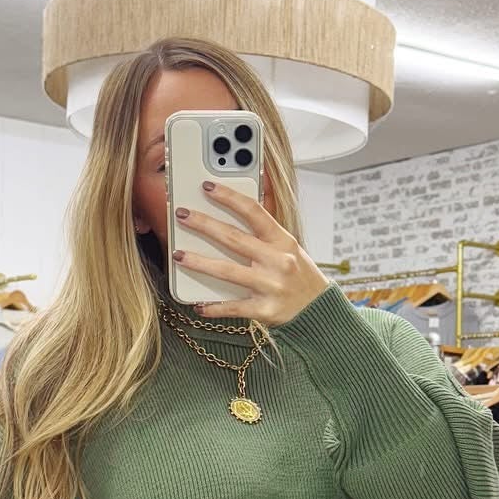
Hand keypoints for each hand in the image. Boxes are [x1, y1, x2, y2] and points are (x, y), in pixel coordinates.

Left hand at [172, 183, 330, 324]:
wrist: (320, 310)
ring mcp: (271, 286)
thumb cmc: (299, 275)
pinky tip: (198, 304)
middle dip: (204, 225)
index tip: (207, 187)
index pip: (254, 212)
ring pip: (227, 271)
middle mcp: (278, 261)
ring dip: (199, 262)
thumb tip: (237, 208)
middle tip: (182, 215)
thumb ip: (265, 232)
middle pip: (234, 239)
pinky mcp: (265, 310)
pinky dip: (214, 307)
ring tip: (178, 255)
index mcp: (283, 240)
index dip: (229, 197)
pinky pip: (233, 307)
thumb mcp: (289, 247)